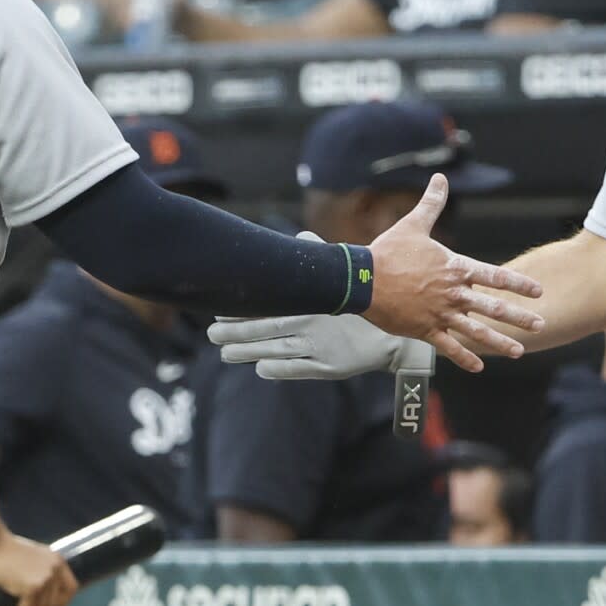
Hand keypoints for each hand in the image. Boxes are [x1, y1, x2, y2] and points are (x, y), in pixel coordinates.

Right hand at [0, 530, 78, 605]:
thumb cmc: (1, 551)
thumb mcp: (30, 560)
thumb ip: (40, 572)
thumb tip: (41, 601)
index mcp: (57, 560)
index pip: (71, 589)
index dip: (59, 603)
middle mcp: (55, 568)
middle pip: (56, 605)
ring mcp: (46, 577)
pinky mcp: (33, 587)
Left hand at [209, 230, 425, 378]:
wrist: (392, 339)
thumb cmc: (360, 307)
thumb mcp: (342, 279)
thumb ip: (319, 257)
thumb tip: (303, 235)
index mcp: (312, 302)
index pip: (271, 303)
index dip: (245, 306)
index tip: (221, 306)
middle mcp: (312, 324)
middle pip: (267, 328)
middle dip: (237, 330)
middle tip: (212, 332)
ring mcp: (319, 348)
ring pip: (276, 350)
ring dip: (248, 351)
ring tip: (225, 352)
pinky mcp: (328, 369)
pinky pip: (297, 370)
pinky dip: (277, 369)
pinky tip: (260, 368)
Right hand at [363, 175, 543, 372]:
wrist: (363, 280)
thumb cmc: (389, 251)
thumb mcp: (414, 224)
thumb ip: (432, 204)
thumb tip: (440, 179)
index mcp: (455, 269)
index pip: (495, 276)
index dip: (518, 284)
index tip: (538, 291)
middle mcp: (453, 293)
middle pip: (493, 307)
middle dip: (519, 317)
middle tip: (540, 324)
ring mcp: (440, 314)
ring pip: (476, 331)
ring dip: (500, 341)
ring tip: (520, 350)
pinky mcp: (425, 329)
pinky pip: (449, 347)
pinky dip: (465, 357)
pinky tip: (479, 366)